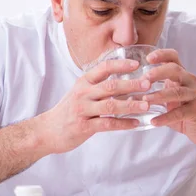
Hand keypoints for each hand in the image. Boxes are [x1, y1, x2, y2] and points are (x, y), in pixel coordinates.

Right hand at [34, 59, 151, 154]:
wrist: (47, 131)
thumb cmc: (70, 110)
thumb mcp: (81, 92)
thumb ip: (100, 86)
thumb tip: (128, 82)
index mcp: (84, 82)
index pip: (103, 68)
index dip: (121, 65)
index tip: (137, 64)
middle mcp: (83, 93)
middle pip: (110, 86)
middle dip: (131, 84)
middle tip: (148, 84)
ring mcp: (82, 110)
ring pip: (110, 106)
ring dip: (131, 105)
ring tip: (146, 105)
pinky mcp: (83, 127)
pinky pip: (107, 124)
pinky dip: (123, 124)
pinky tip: (136, 123)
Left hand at [143, 49, 195, 145]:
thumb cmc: (181, 110)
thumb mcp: (168, 97)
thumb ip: (153, 92)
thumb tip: (126, 95)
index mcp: (182, 74)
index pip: (174, 57)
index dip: (162, 55)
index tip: (147, 58)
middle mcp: (191, 80)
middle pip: (175, 70)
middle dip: (158, 73)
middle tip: (143, 79)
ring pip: (177, 92)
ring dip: (159, 95)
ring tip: (144, 100)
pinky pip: (180, 113)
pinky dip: (166, 117)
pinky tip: (154, 122)